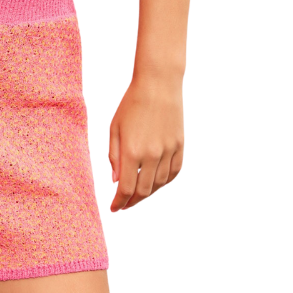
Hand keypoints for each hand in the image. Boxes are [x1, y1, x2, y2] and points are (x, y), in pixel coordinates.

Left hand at [106, 75, 184, 213]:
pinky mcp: (179, 147)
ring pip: (158, 185)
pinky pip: (173, 173)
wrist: (158, 85)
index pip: (125, 188)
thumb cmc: (132, 103)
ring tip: (137, 195)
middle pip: (143, 191)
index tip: (113, 207)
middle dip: (132, 202)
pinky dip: (163, 182)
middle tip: (124, 204)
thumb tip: (116, 180)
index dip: (119, 202)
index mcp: (132, 151)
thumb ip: (113, 155)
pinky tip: (155, 183)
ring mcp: (168, 152)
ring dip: (147, 194)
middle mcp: (151, 155)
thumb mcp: (114, 127)